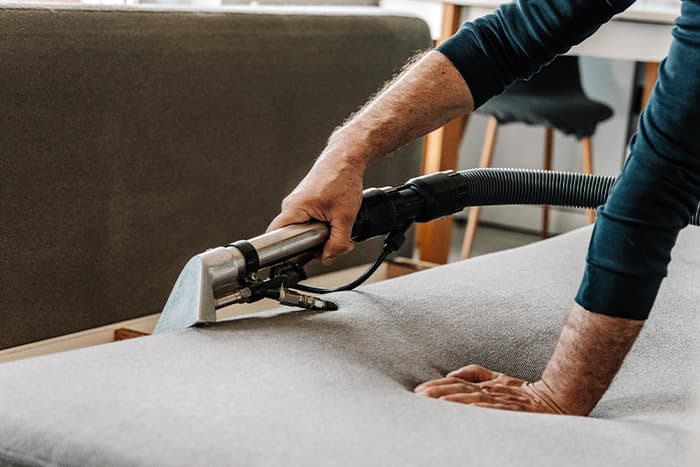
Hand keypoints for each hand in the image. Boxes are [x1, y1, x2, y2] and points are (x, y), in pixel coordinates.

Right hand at [267, 147, 364, 264]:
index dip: (285, 253)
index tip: (296, 260)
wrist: (347, 158)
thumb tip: (328, 258)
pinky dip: (325, 225)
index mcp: (293, 209)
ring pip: (307, 231)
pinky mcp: (307, 203)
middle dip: (318, 245)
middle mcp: (292, 206)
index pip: (276, 237)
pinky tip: (336, 219)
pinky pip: (311, 222)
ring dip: (324, 235)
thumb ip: (337, 243)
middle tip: (336, 241)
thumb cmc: (342, 179)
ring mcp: (299, 204)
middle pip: (296, 239)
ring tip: (339, 225)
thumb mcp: (345, 217)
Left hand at [414, 364, 565, 413]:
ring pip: (471, 400)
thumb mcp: (498, 377)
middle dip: (437, 393)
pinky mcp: (511, 412)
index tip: (419, 391)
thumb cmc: (523, 392)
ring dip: (451, 401)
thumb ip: (474, 373)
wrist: (556, 400)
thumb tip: (450, 375)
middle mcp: (490, 392)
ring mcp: (500, 402)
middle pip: (459, 390)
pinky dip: (476, 411)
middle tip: (419, 397)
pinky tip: (463, 413)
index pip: (455, 383)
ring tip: (433, 404)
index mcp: (484, 384)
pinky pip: (491, 411)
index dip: (436, 386)